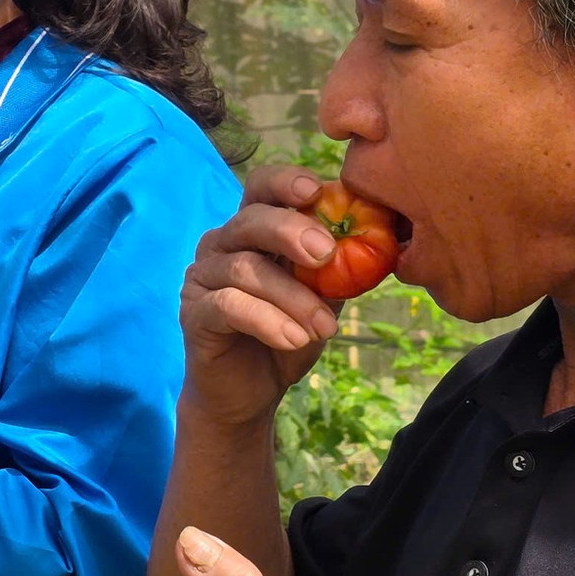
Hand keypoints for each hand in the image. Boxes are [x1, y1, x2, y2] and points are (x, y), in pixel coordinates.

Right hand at [180, 165, 343, 427]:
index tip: (317, 189)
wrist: (249, 394)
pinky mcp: (193, 313)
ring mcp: (202, 277)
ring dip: (292, 297)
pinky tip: (294, 339)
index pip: (260, 187)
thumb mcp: (322, 298)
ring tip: (325, 328)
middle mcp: (221, 244)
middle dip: (290, 230)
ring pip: (244, 268)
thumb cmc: (287, 335)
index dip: (284, 181)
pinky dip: (267, 320)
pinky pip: (228, 305)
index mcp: (252, 230)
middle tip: (326, 253)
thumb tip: (380, 240)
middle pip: (250, 219)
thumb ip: (339, 267)